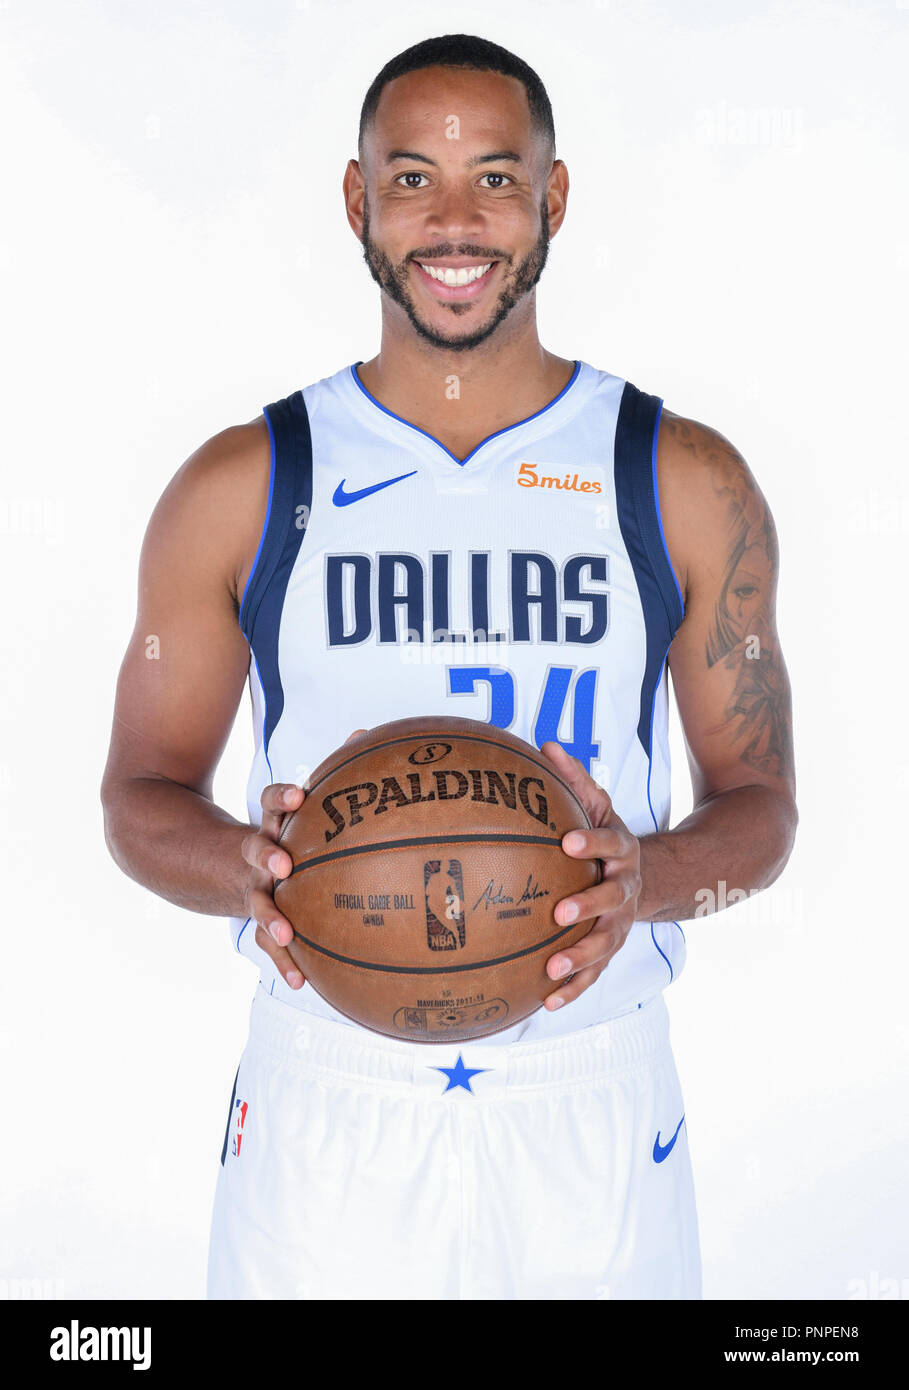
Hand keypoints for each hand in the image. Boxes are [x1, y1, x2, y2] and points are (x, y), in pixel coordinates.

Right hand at [240, 729, 367, 988]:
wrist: (207, 864)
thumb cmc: (277, 830)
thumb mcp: (293, 805)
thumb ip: (330, 772)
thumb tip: (368, 732)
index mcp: (271, 822)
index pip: (270, 802)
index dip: (282, 798)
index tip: (297, 796)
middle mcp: (257, 853)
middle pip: (257, 848)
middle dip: (268, 854)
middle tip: (284, 863)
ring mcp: (252, 888)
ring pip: (259, 902)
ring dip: (273, 918)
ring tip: (288, 934)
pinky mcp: (254, 917)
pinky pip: (269, 941)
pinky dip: (284, 962)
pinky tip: (301, 983)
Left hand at [538, 741, 641, 1010]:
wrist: (645, 877)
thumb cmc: (604, 838)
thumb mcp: (596, 806)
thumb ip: (574, 779)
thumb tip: (545, 745)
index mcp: (622, 850)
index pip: (608, 843)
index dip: (591, 842)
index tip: (567, 841)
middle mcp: (626, 888)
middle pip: (612, 899)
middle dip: (588, 906)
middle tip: (559, 912)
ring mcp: (621, 923)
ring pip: (605, 943)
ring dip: (580, 958)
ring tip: (552, 968)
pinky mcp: (611, 949)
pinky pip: (594, 973)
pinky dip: (573, 988)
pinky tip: (546, 1001)